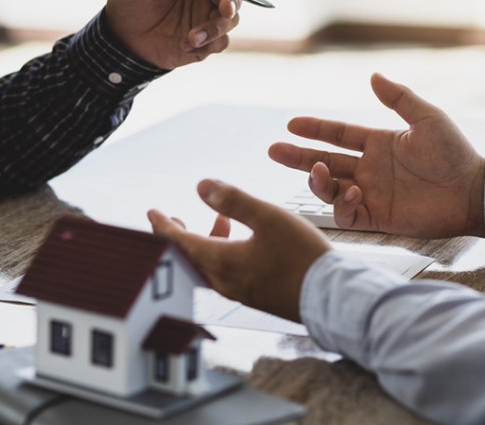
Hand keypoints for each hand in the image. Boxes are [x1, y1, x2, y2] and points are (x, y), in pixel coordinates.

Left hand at [105, 0, 240, 68]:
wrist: (120, 38)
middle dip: (232, 3)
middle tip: (224, 10)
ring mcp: (205, 20)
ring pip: (229, 22)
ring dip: (216, 29)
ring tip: (191, 37)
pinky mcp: (203, 44)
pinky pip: (219, 44)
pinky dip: (208, 45)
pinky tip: (185, 46)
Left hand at [148, 179, 330, 321]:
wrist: (332, 298)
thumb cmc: (303, 257)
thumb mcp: (267, 218)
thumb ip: (233, 200)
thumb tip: (201, 185)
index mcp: (221, 262)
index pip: (178, 242)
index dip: (162, 225)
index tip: (152, 212)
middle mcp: (224, 281)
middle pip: (188, 258)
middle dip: (179, 236)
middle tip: (173, 219)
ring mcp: (240, 292)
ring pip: (209, 265)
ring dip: (206, 241)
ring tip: (220, 220)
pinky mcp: (256, 296)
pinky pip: (226, 273)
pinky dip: (223, 253)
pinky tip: (244, 241)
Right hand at [268, 73, 484, 238]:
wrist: (472, 192)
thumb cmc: (454, 154)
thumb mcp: (427, 118)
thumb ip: (398, 98)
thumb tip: (373, 76)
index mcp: (378, 143)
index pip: (337, 135)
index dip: (314, 129)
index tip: (291, 124)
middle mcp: (369, 168)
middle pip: (324, 161)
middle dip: (297, 157)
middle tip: (274, 151)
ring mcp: (371, 193)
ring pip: (329, 189)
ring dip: (318, 181)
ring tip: (320, 173)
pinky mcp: (376, 216)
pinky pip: (346, 214)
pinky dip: (342, 204)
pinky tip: (351, 192)